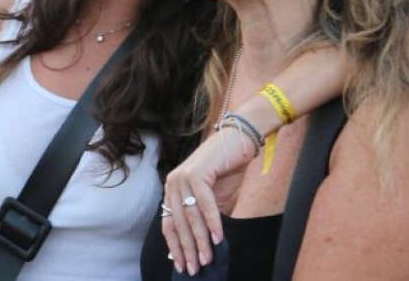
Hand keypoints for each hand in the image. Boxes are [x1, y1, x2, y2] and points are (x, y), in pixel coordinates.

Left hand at [161, 128, 256, 274]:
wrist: (238, 141)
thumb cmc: (227, 171)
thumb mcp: (214, 200)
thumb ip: (204, 219)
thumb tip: (202, 247)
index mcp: (173, 190)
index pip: (169, 224)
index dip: (175, 246)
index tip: (181, 266)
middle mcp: (173, 183)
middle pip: (179, 223)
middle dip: (187, 249)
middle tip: (195, 269)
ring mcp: (183, 177)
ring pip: (191, 216)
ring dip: (200, 240)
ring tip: (207, 259)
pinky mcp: (197, 173)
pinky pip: (204, 204)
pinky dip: (212, 222)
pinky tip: (218, 238)